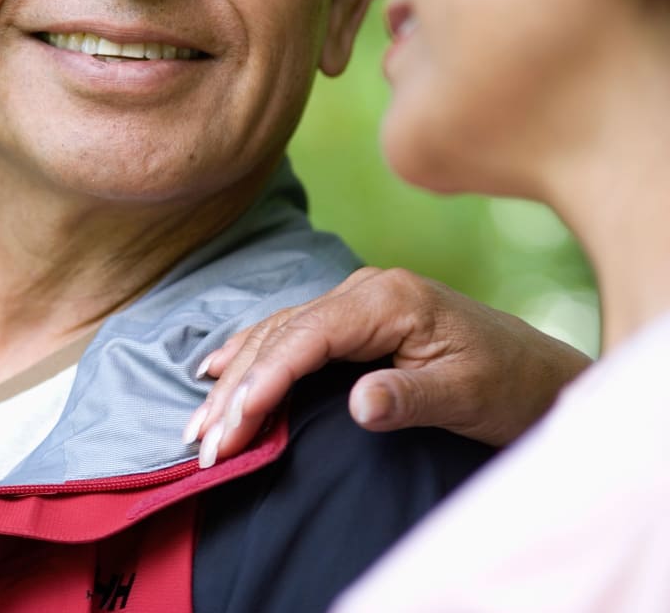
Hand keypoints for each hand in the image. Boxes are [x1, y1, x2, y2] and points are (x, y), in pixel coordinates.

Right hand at [184, 266, 591, 466]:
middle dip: (240, 390)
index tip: (234, 425)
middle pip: (284, 335)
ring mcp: (357, 301)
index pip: (308, 336)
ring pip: (280, 333)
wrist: (537, 372)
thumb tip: (357, 405)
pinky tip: (221, 368)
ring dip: (237, 377)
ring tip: (199, 421)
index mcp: (388, 299)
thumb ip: (410, 396)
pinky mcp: (356, 319)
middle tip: (204, 444)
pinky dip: (254, 354)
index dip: (266, 380)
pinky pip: (292, 332)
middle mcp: (364, 291)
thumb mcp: (466, 394)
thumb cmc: (507, 383)